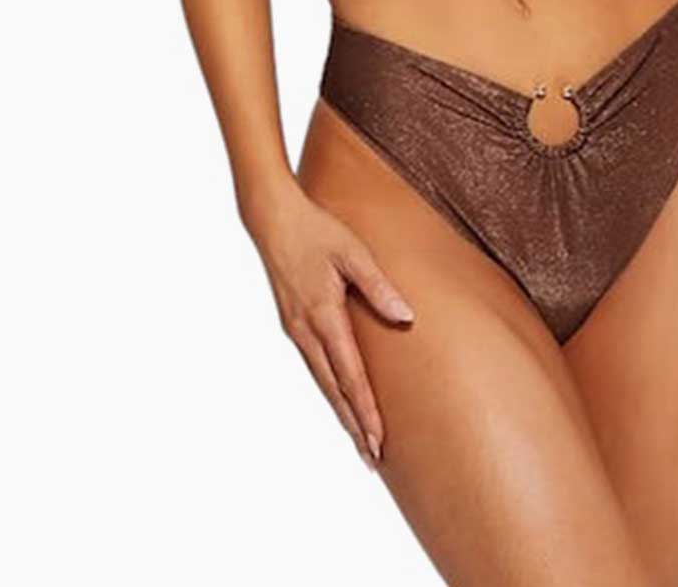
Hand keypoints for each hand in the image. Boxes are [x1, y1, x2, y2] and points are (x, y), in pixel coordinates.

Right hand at [241, 181, 415, 470]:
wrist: (271, 219)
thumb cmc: (317, 230)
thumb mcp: (352, 252)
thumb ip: (378, 286)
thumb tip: (406, 316)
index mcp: (323, 315)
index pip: (350, 375)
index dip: (366, 410)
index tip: (379, 440)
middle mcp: (306, 331)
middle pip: (334, 390)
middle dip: (354, 425)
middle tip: (373, 459)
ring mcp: (295, 329)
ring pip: (322, 382)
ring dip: (342, 411)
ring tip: (360, 440)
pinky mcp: (292, 324)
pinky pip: (314, 366)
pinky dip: (330, 389)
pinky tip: (340, 398)